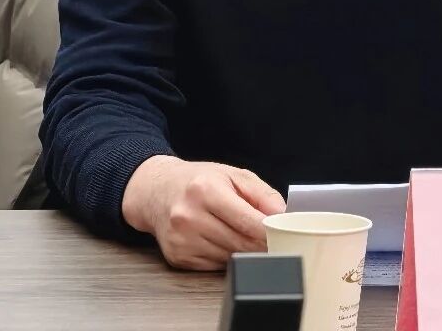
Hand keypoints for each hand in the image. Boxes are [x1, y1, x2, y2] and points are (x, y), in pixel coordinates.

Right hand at [122, 155, 285, 270]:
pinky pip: (215, 265)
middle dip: (261, 243)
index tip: (282, 232)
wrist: (157, 191)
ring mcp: (182, 240)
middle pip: (241, 244)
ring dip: (243, 250)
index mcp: (205, 190)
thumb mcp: (234, 175)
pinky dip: (225, 256)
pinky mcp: (178, 257)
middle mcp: (189, 216)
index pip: (250, 223)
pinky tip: (220, 240)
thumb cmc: (198, 181)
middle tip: (270, 237)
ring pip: (230, 258)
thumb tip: (283, 215)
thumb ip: (262, 194)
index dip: (271, 231)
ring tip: (239, 233)